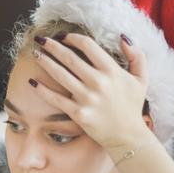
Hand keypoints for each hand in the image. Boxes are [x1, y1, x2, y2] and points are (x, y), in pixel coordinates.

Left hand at [30, 33, 149, 149]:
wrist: (127, 136)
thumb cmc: (132, 106)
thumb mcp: (141, 78)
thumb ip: (136, 56)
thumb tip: (122, 37)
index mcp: (112, 70)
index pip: (88, 46)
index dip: (72, 38)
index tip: (62, 36)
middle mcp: (98, 82)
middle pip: (70, 58)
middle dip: (52, 46)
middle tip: (41, 39)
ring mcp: (87, 98)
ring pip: (60, 75)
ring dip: (45, 62)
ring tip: (34, 54)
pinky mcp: (77, 113)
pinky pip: (56, 99)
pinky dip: (42, 90)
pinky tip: (32, 81)